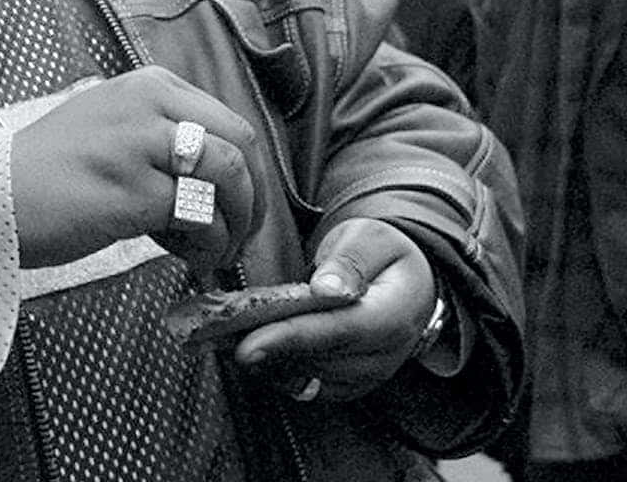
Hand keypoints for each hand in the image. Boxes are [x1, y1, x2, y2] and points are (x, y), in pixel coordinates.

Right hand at [11, 66, 263, 269]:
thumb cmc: (48, 174)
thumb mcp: (111, 127)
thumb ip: (162, 137)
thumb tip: (218, 180)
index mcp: (148, 85)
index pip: (228, 121)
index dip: (247, 170)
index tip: (240, 206)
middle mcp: (149, 103)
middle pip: (239, 144)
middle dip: (253, 196)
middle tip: (242, 233)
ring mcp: (141, 144)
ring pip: (228, 177)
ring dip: (235, 223)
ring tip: (215, 252)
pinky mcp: (133, 190)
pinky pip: (200, 216)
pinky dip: (207, 244)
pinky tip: (188, 258)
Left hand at [232, 218, 437, 401]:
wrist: (405, 284)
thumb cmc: (382, 255)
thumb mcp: (368, 239)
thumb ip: (349, 261)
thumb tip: (326, 288)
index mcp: (395, 313)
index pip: (340, 331)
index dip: (292, 338)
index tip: (248, 345)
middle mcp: (386, 354)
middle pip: (319, 359)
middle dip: (268, 348)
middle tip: (220, 331)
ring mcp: (369, 375)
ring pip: (310, 377)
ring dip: (269, 360)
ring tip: (231, 335)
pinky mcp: (350, 385)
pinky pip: (308, 387)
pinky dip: (278, 370)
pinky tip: (258, 347)